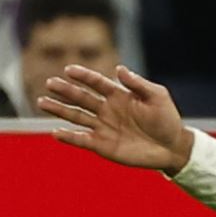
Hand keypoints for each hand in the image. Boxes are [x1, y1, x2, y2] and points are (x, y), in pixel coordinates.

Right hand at [38, 64, 193, 174]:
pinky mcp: (102, 145)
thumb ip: (138, 84)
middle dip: (66, 91)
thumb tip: (119, 68)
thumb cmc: (167, 119)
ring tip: (42, 102)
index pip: (97, 83)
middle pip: (82, 98)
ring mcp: (103, 127)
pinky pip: (82, 140)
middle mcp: (107, 110)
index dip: (84, 76)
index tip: (69, 69)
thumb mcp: (157, 97)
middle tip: (50, 83)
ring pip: (76, 116)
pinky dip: (69, 137)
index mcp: (119, 95)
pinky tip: (55, 131)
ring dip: (59, 110)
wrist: (173, 147)